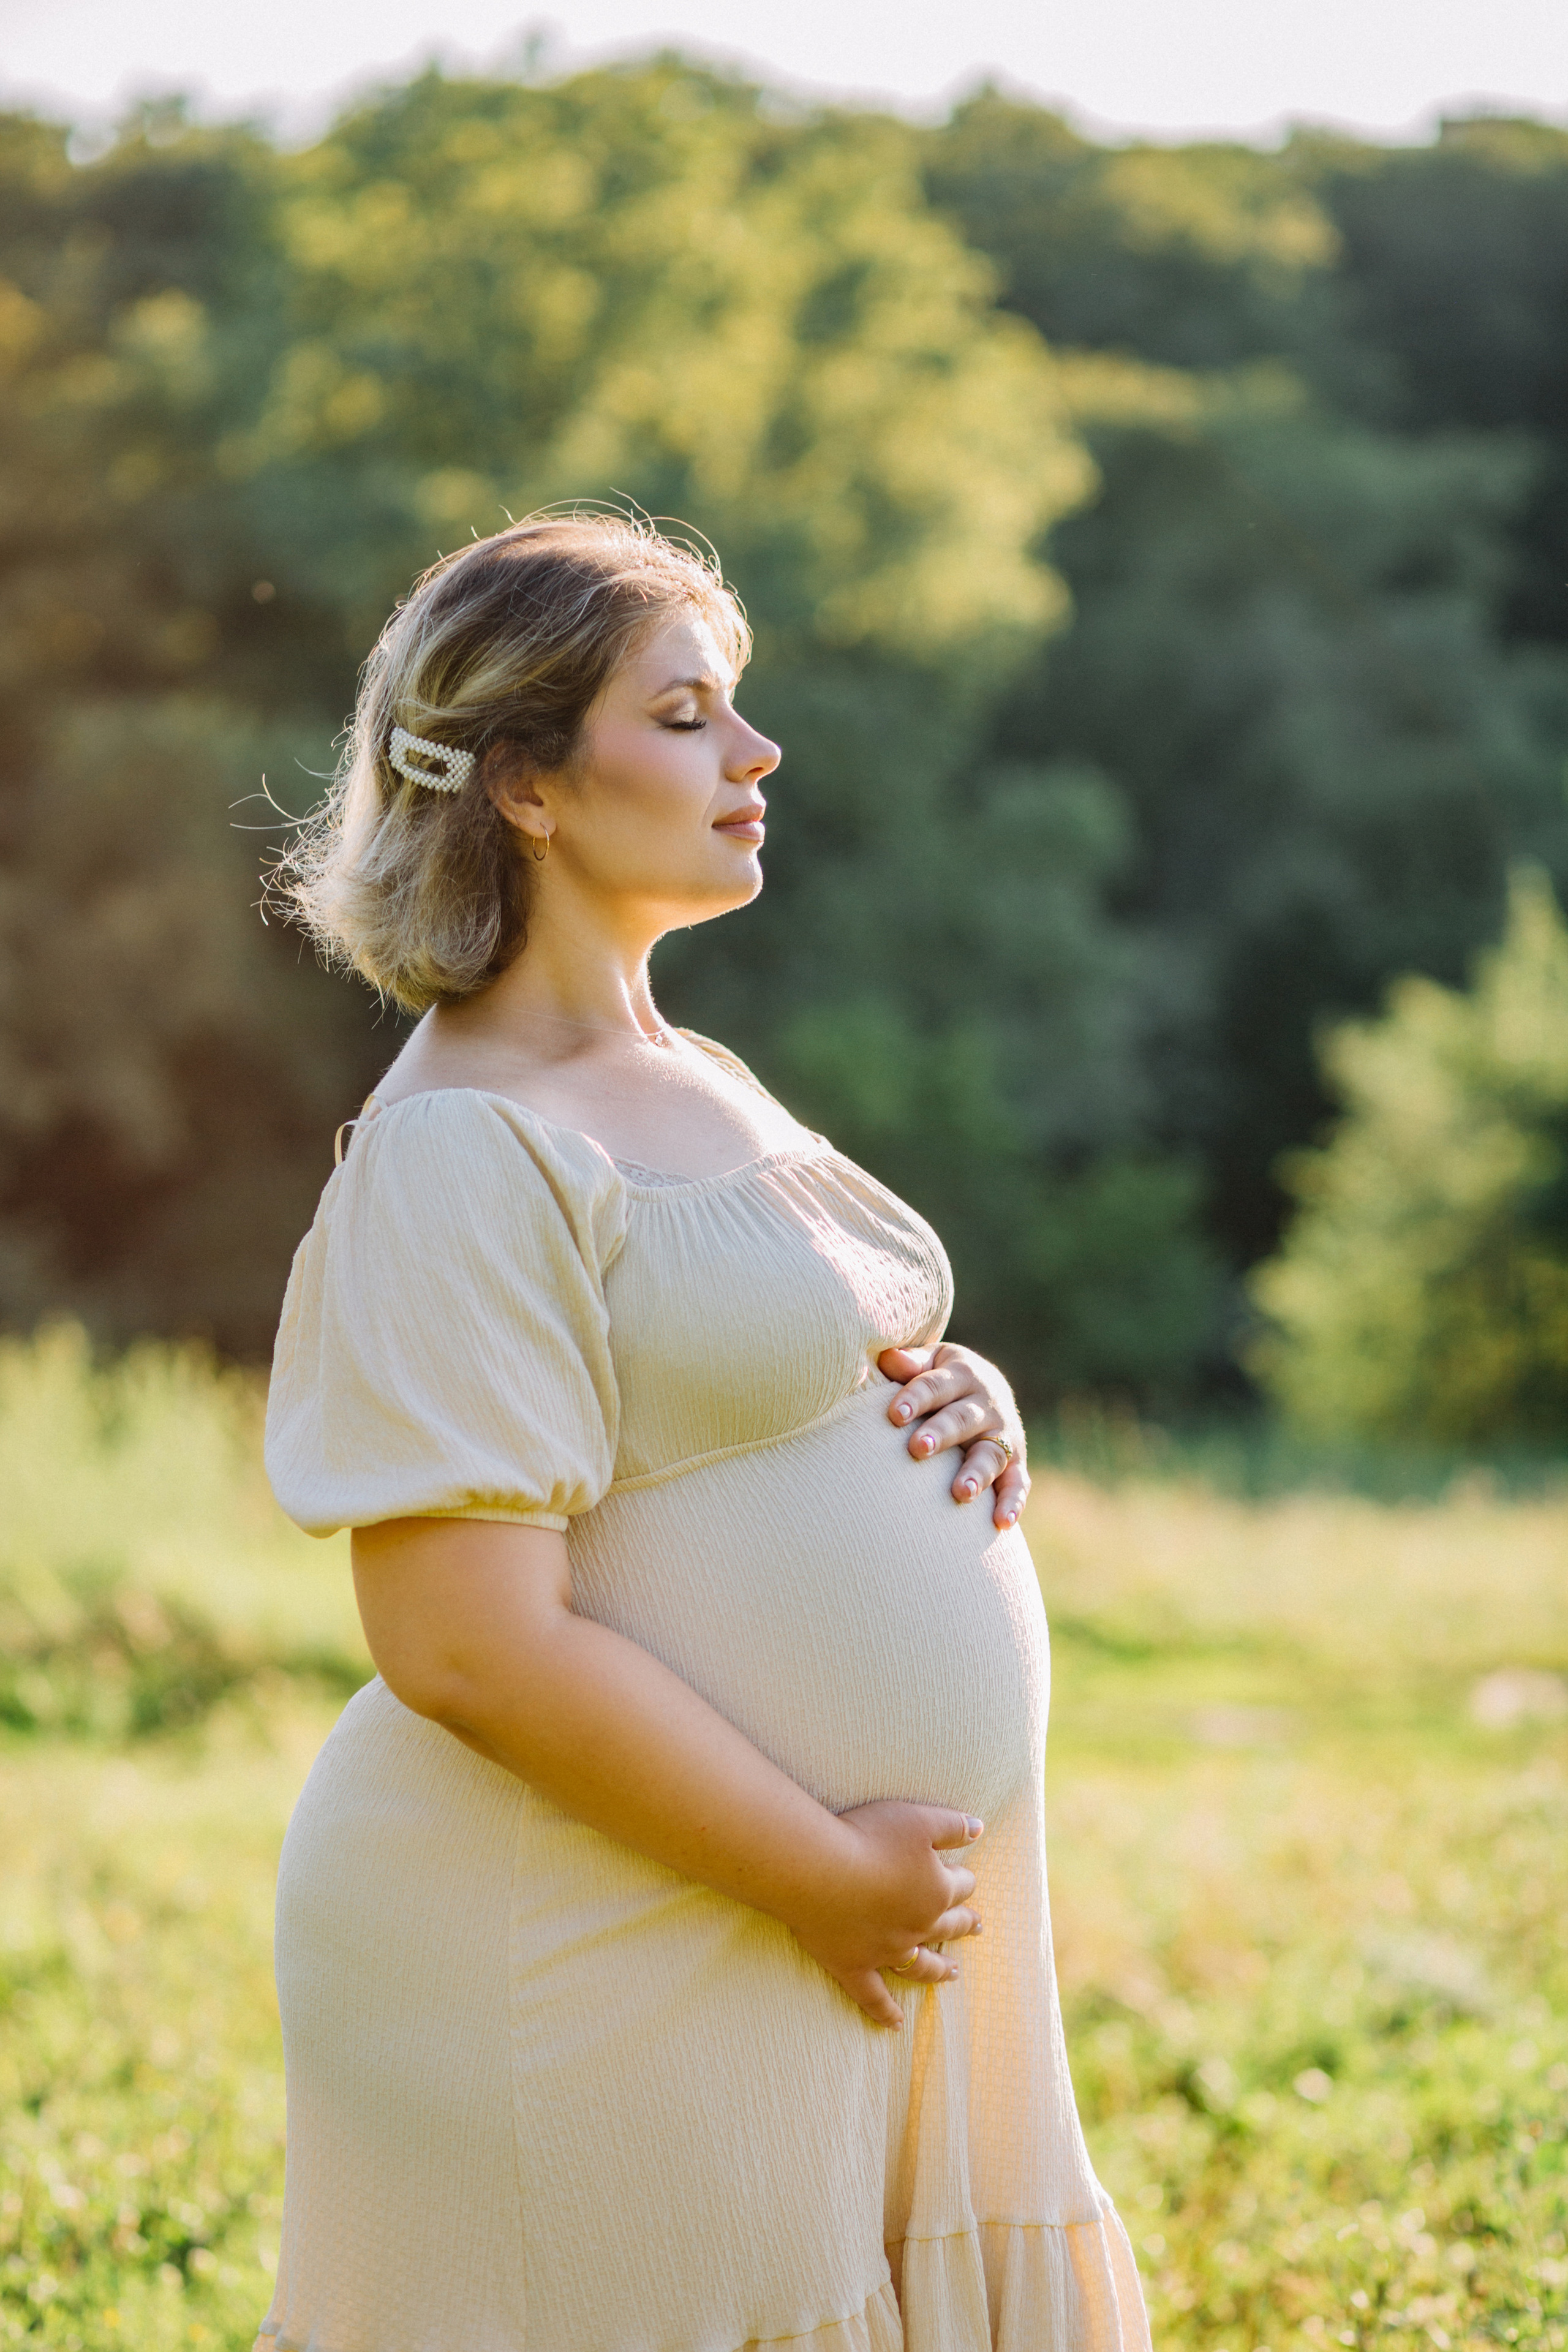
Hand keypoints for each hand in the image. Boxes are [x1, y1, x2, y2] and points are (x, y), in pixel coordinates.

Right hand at [786, 1801, 983, 2026]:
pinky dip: (886, 2012)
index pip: (961, 1886)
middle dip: (964, 1924)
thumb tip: (980, 1830)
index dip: (963, 1877)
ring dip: (939, 1970)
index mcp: (936, 1890)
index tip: (962, 1873)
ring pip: (922, 1966)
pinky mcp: (854, 1967)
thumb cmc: (868, 1837)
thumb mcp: (919, 1820)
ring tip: (953, 1973)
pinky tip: (897, 2024)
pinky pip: (874, 1997)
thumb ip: (952, 1826)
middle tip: (976, 1926)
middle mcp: (917, 1926)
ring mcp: (886, 1952)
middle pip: (948, 1926)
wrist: (818, 1870)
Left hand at [878, 1342, 1029, 1529]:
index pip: (935, 1384)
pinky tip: (1002, 1523)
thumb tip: (887, 1356)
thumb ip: (909, 1363)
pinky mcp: (1015, 1462)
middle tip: (918, 1449)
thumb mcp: (929, 1363)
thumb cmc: (939, 1378)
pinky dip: (1013, 1502)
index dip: (915, 1398)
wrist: (984, 1387)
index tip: (894, 1415)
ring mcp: (1003, 1434)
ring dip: (977, 1472)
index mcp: (961, 1372)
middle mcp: (987, 1402)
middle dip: (942, 1433)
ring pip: (991, 1454)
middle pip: (962, 1418)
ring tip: (961, 1493)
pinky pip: (1018, 1483)